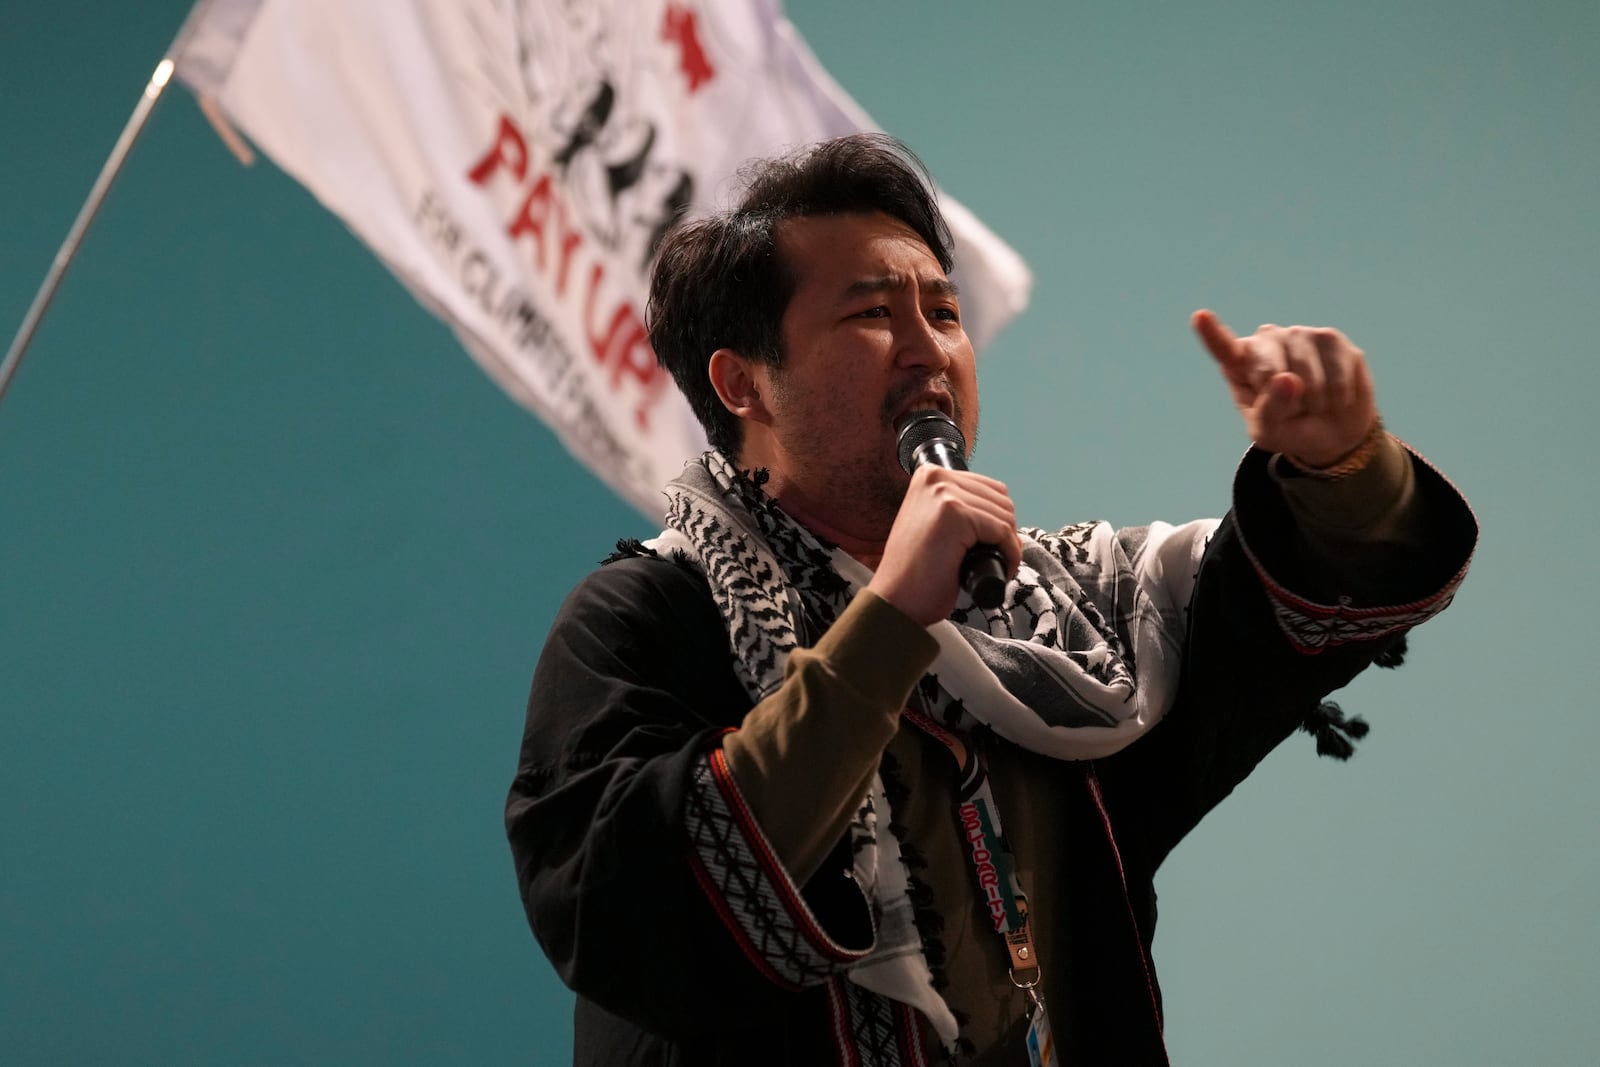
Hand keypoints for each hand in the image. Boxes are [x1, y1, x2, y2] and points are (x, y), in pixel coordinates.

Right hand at [867, 466, 1021, 626]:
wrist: (896, 601)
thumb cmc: (916, 572)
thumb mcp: (932, 522)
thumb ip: (957, 507)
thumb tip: (1003, 511)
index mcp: (929, 475)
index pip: (987, 486)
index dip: (998, 518)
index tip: (993, 544)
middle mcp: (935, 478)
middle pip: (1000, 498)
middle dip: (1006, 530)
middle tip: (996, 557)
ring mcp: (944, 494)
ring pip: (1004, 514)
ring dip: (1009, 544)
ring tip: (996, 565)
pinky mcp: (955, 515)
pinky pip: (1003, 531)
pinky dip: (1010, 554)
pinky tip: (1000, 569)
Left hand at [1192, 309, 1378, 466]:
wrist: (1333, 432)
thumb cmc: (1290, 428)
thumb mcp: (1269, 432)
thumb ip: (1268, 410)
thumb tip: (1287, 379)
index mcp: (1240, 364)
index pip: (1223, 348)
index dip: (1211, 333)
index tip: (1200, 317)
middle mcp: (1266, 341)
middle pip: (1267, 367)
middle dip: (1281, 400)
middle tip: (1293, 412)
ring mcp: (1298, 335)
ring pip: (1304, 371)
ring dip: (1312, 401)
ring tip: (1314, 404)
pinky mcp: (1329, 338)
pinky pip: (1335, 371)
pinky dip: (1336, 395)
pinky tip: (1336, 397)